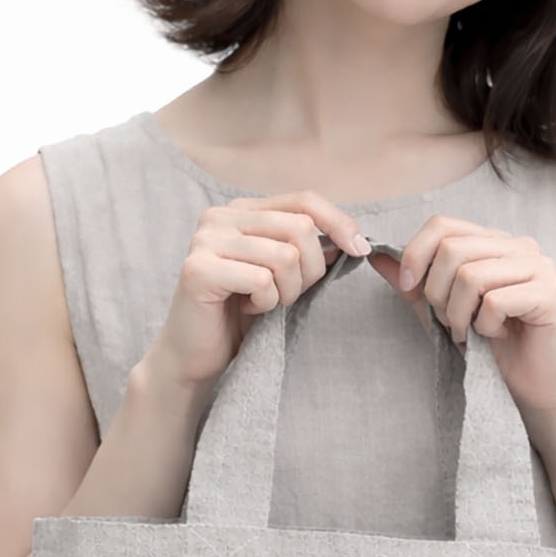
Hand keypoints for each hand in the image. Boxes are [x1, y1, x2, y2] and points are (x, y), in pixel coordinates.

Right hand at [137, 193, 371, 399]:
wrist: (195, 357)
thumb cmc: (239, 317)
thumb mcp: (281, 276)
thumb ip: (306, 251)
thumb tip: (351, 239)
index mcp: (242, 210)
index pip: (303, 199)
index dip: (338, 222)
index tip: (360, 250)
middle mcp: (220, 217)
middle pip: (299, 228)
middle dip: (310, 271)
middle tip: (287, 297)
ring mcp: (205, 240)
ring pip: (284, 256)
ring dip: (287, 292)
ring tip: (265, 305)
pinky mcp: (198, 270)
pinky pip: (261, 281)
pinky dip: (265, 304)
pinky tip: (247, 310)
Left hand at [367, 215, 555, 415]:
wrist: (534, 390)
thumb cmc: (490, 350)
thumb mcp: (441, 313)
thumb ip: (413, 285)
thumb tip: (376, 256)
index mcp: (495, 243)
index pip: (442, 225)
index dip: (415, 255)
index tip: (408, 288)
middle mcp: (521, 247)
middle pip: (452, 249)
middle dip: (436, 294)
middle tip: (450, 324)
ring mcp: (541, 268)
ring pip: (471, 276)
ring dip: (458, 315)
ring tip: (470, 333)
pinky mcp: (553, 294)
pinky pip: (495, 301)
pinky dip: (484, 327)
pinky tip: (497, 336)